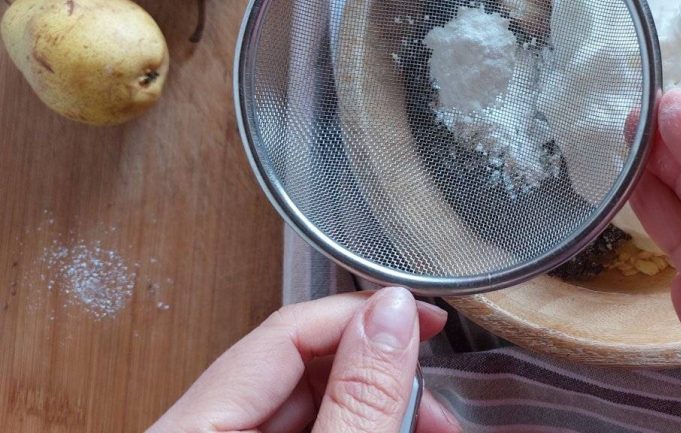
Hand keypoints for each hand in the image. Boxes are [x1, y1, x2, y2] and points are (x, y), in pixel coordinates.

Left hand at [148, 287, 460, 432]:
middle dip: (381, 373)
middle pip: (300, 368)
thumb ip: (359, 397)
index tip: (425, 316)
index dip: (362, 312)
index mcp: (192, 427)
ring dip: (376, 405)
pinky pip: (308, 429)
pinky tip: (391, 430)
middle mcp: (199, 431)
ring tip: (428, 424)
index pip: (284, 330)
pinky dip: (356, 427)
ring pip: (311, 404)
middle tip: (434, 399)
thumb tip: (392, 314)